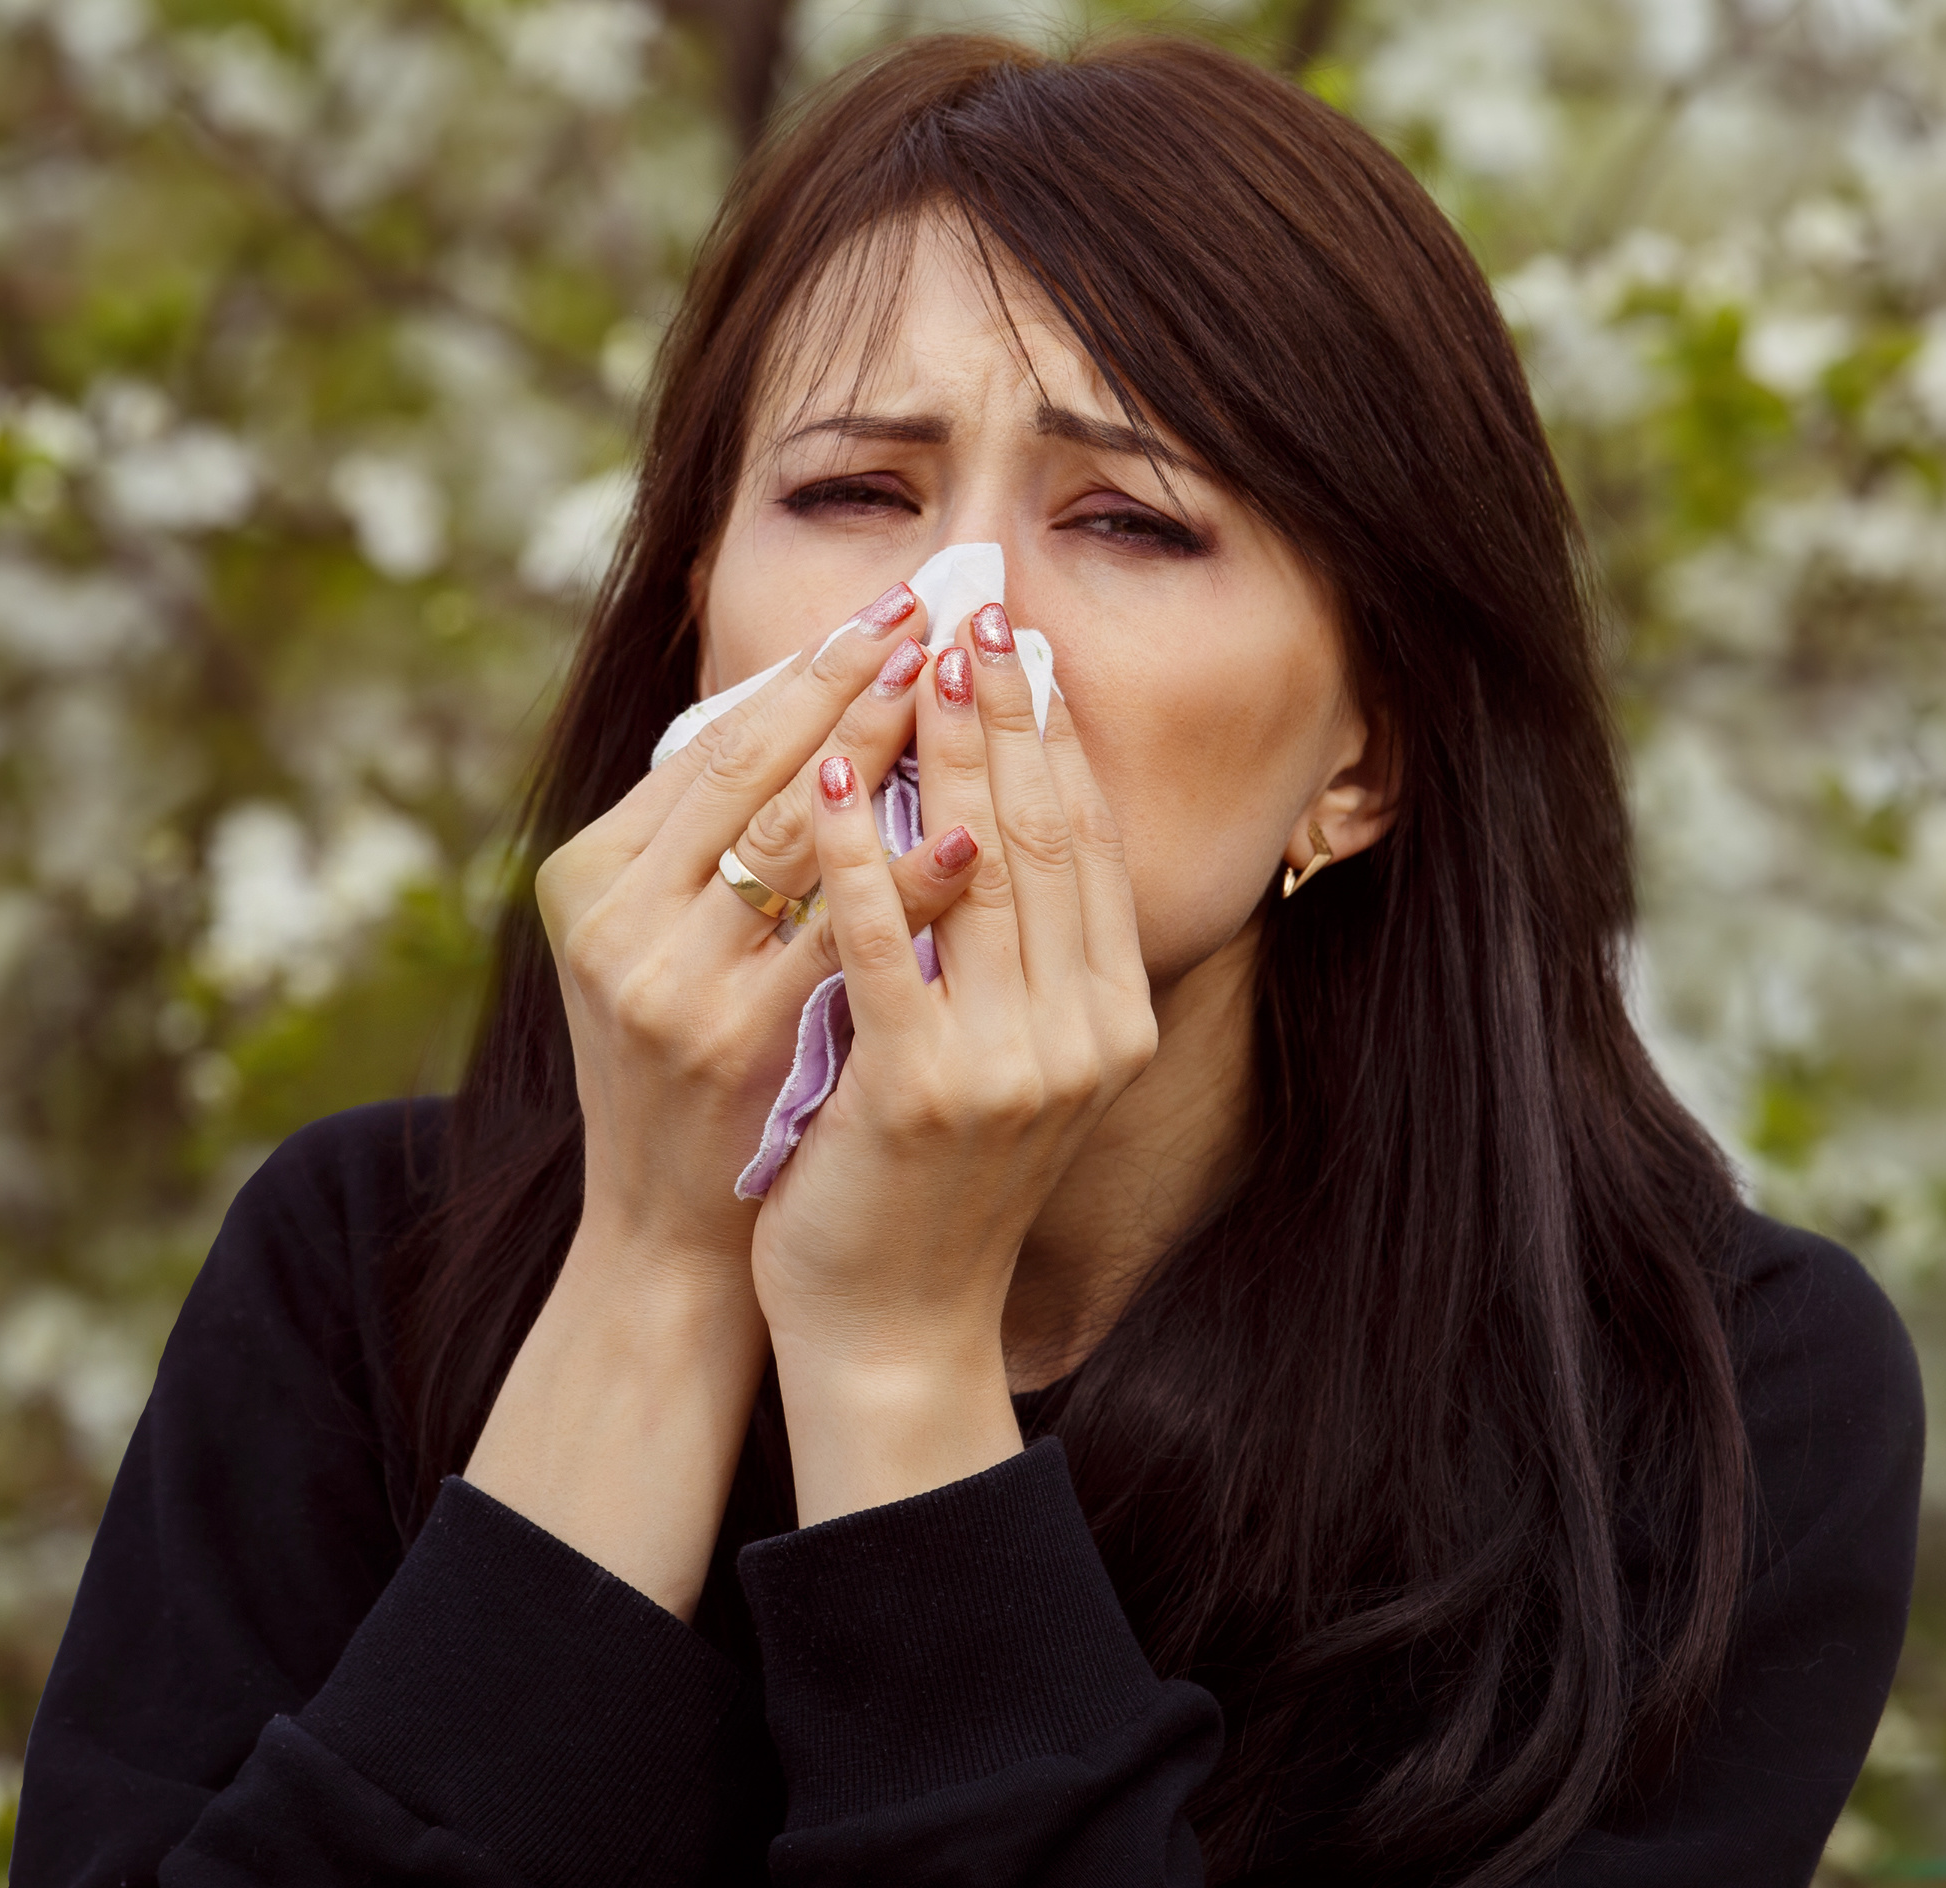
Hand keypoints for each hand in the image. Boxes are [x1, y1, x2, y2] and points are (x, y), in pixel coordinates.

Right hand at [530, 583, 987, 1274]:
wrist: (674, 1244)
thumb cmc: (697, 1074)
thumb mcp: (672, 944)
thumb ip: (716, 842)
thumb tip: (816, 704)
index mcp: (589, 879)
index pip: (715, 745)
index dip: (807, 672)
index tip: (888, 608)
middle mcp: (615, 924)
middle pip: (751, 771)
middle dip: (852, 684)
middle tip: (937, 610)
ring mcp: (669, 983)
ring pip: (792, 836)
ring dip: (884, 750)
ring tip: (960, 680)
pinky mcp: (735, 1044)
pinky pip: (840, 939)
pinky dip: (907, 879)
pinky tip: (970, 830)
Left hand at [753, 598, 1158, 1521]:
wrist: (895, 1329)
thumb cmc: (926, 1182)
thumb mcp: (995, 1053)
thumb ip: (1007, 950)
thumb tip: (986, 811)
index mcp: (1111, 1016)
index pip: (1088, 843)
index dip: (1053, 737)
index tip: (1018, 646)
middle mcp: (1083, 1034)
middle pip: (1046, 835)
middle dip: (1004, 716)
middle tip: (971, 616)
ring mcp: (1013, 1065)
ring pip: (979, 871)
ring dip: (941, 754)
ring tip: (907, 662)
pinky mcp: (925, 1092)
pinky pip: (889, 945)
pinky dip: (862, 855)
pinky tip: (834, 780)